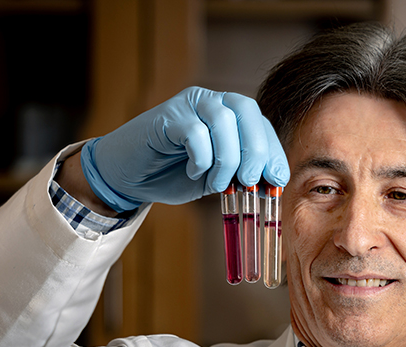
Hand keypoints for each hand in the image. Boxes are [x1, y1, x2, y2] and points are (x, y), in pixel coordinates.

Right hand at [80, 87, 288, 211]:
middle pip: (246, 111)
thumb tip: (272, 184)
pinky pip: (194, 131)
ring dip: (227, 159)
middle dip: (255, 150)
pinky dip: (200, 158)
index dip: (272, 152)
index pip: (259, 124)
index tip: (277, 180)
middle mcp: (210, 102)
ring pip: (222, 120)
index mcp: (227, 114)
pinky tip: (193, 173)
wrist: (128, 178)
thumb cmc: (171, 176)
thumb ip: (239, 176)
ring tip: (218, 185)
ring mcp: (188, 105)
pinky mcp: (167, 115)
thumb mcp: (215, 179)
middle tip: (251, 181)